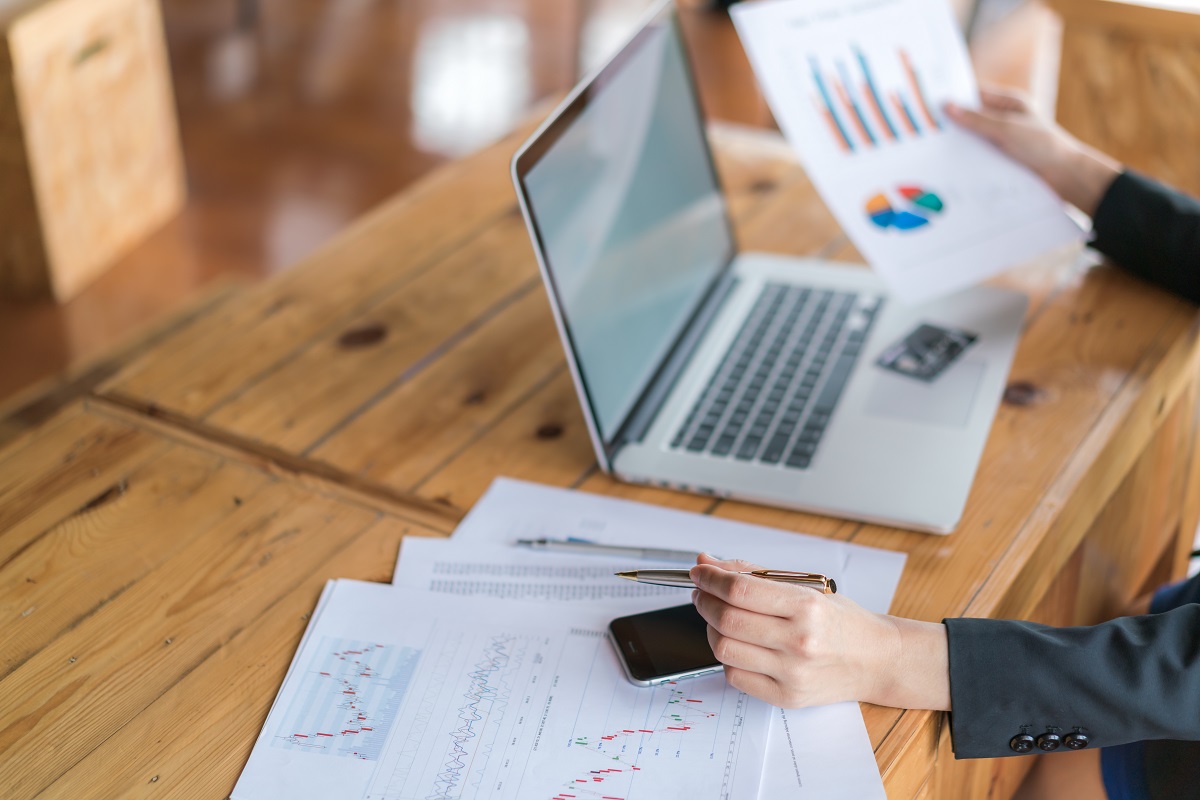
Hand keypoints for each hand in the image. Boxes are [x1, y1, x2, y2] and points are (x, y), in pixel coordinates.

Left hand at [690, 554, 950, 709]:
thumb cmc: (842, 621)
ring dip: (711, 628)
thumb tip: (708, 561)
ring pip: (724, 649)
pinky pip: (735, 675)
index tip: (700, 571)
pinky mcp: (785, 697)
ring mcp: (791, 673)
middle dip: (704, 600)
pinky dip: (727, 656)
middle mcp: (799, 641)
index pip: (740, 590)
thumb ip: (754, 574)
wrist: (877, 660)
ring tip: (719, 618)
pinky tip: (738, 644)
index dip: (711, 578)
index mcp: (807, 606)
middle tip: (703, 592)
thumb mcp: (806, 587)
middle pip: (727, 619)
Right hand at [945, 88, 1119, 216]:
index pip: (975, 93)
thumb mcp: (1007, 129)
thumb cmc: (1042, 145)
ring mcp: (1002, 138)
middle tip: (924, 127)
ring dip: (958, 143)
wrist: (1065, 176)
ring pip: (973, 137)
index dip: (954, 96)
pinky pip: (978, 154)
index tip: (930, 101)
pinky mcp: (1001, 157)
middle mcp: (1004, 118)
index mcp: (1009, 102)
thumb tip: (948, 106)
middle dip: (952, 122)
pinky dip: (966, 158)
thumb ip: (976, 119)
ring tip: (932, 148)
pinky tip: (951, 164)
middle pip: (971, 117)